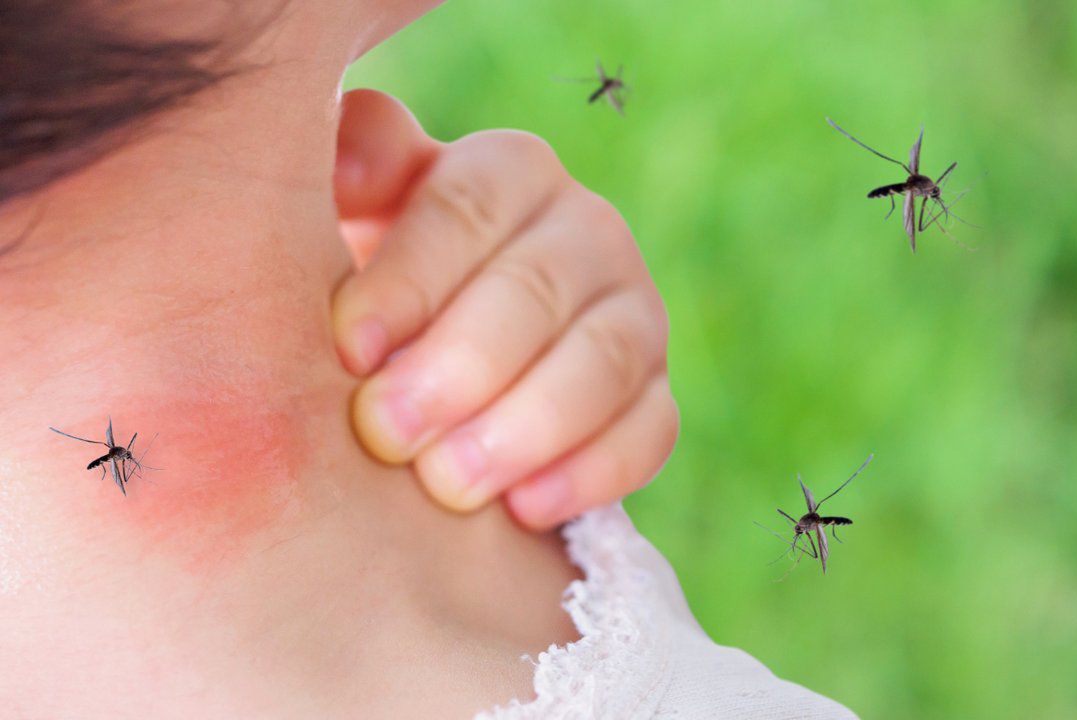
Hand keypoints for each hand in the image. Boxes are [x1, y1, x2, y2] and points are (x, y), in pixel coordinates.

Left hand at [331, 90, 677, 529]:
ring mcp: (634, 314)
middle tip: (385, 433)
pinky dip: (591, 473)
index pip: (466, 209)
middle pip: (536, 290)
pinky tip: (525, 510)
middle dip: (460, 367)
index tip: (349, 349)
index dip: (409, 280)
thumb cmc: (385, 287)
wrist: (443, 362)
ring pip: (603, 361)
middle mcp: (587, 231)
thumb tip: (349, 149)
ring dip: (525, 427)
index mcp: (508, 173)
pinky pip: (648, 431)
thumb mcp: (355, 216)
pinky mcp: (654, 395)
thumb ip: (353, 171)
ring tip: (448, 486)